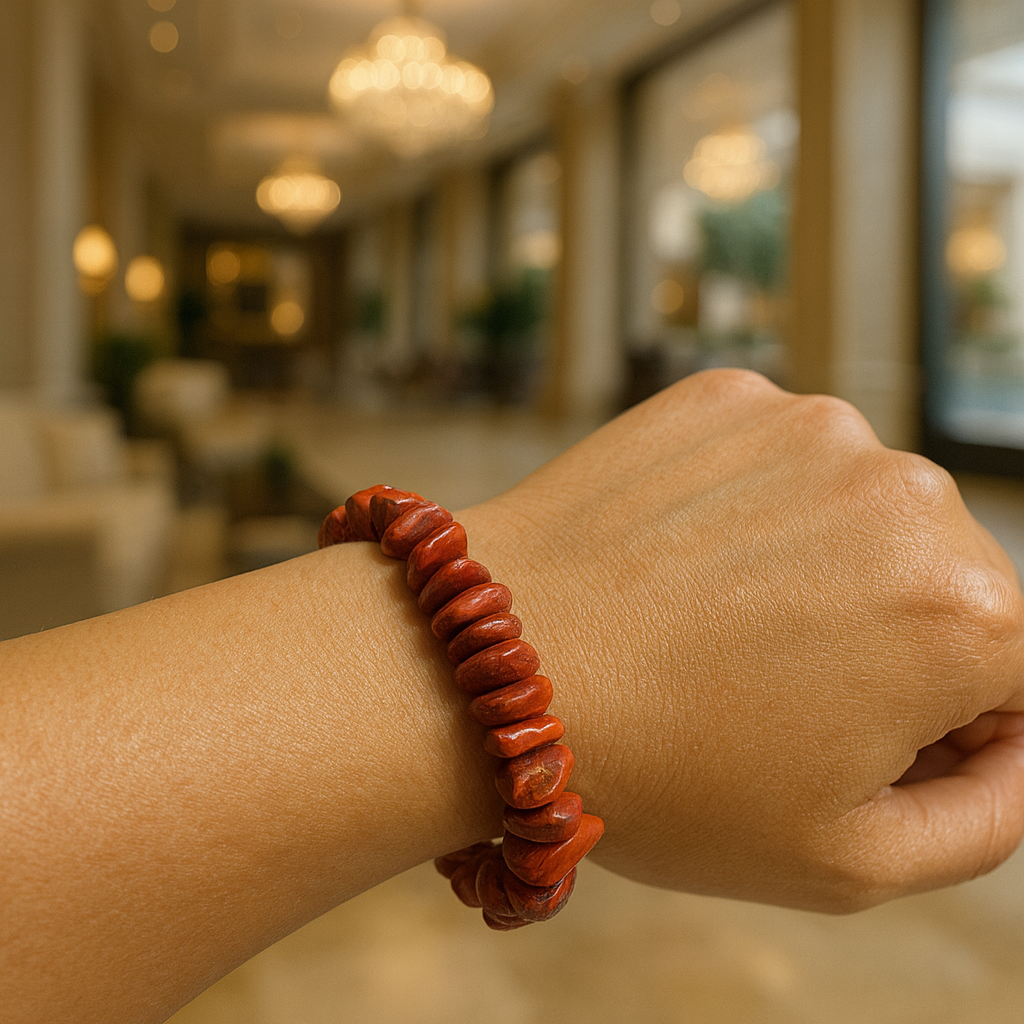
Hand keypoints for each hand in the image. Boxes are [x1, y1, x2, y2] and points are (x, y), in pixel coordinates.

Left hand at [462, 370, 1023, 911]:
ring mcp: (812, 428)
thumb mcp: (848, 860)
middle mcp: (908, 494)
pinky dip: (748, 511)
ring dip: (816, 569)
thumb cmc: (661, 776)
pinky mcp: (729, 398)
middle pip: (943, 585)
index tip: (848, 746)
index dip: (943, 729)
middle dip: (886, 644)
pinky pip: (776, 464)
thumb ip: (986, 817)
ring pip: (857, 516)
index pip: (1018, 678)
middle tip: (764, 693)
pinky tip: (680, 564)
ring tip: (712, 626)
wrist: (490, 672)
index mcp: (965, 614)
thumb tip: (1014, 748)